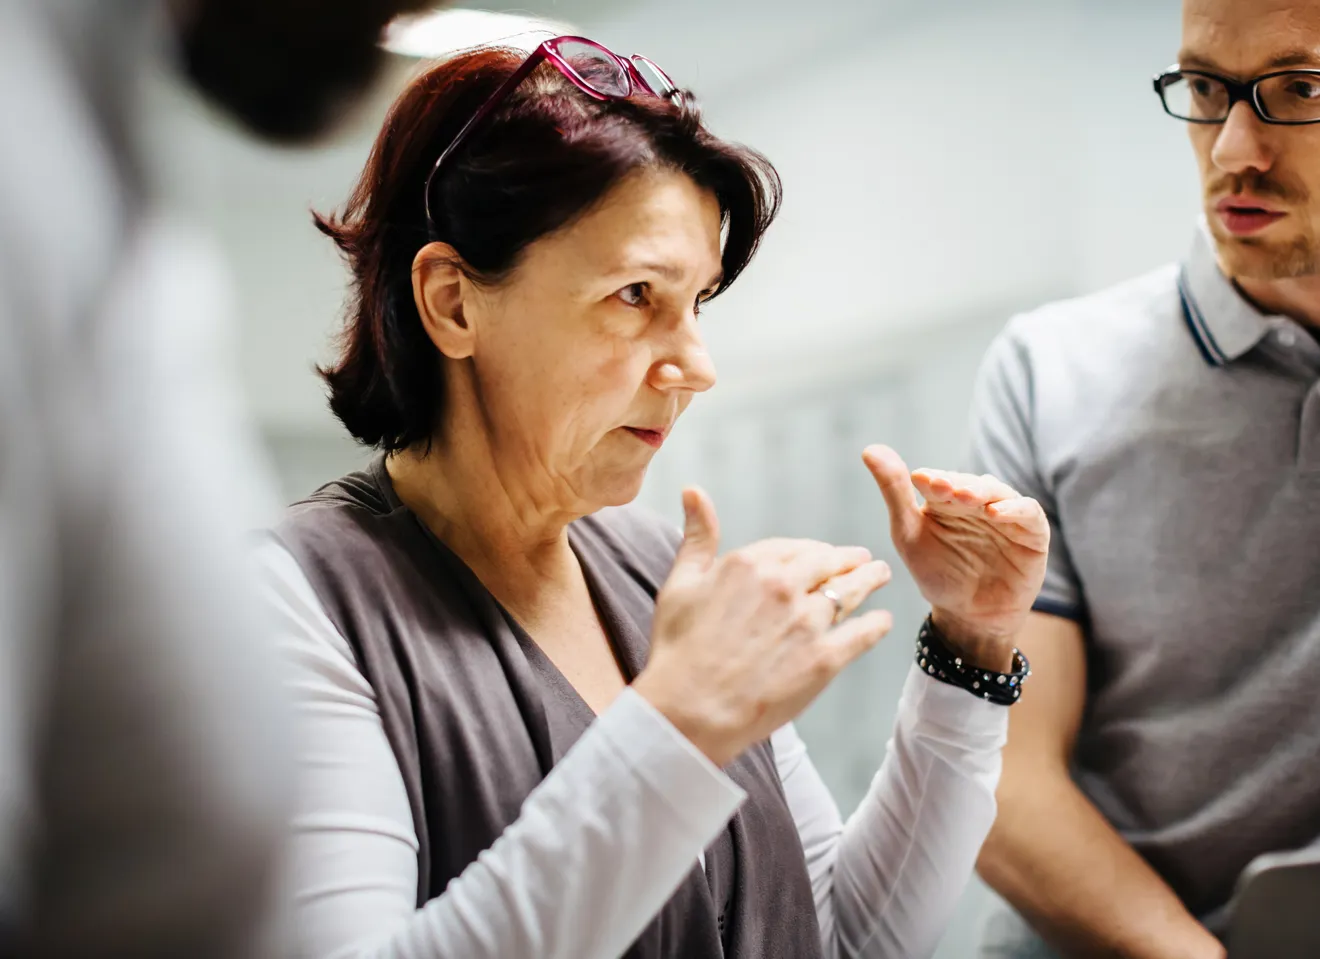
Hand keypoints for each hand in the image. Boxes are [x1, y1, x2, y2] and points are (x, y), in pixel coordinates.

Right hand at [634, 487, 893, 765]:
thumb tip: (693, 490)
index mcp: (750, 564)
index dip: (812, 551)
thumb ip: (697, 536)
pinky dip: (876, 624)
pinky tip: (882, 621)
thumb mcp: (680, 584)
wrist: (689, 711)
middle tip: (863, 561)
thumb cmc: (678, 650)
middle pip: (829, 563)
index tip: (823, 554)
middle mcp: (784, 586)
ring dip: (870, 580)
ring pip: (851, 591)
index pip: (794, 547)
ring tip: (881, 576)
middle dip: (849, 560)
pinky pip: (863, 633)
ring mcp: (807, 622)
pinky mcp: (825, 659)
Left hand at [862, 445, 1048, 671]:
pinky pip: (1029, 512)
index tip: (920, 480)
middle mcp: (977, 501)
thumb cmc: (938, 573)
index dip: (932, 479)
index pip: (940, 480)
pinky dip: (1014, 509)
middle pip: (969, 483)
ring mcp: (1006, 514)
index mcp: (946, 499)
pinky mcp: (1032, 532)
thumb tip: (870, 450)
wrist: (968, 616)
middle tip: (942, 487)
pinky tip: (996, 512)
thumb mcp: (908, 534)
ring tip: (965, 497)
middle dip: (956, 484)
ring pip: (998, 492)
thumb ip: (893, 493)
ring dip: (981, 492)